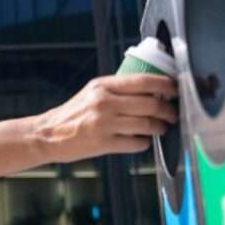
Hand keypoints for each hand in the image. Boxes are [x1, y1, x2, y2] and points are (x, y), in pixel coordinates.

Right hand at [37, 74, 177, 162]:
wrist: (48, 134)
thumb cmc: (72, 114)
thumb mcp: (92, 93)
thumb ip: (118, 90)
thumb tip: (152, 91)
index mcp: (103, 86)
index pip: (144, 81)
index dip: (167, 85)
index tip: (176, 90)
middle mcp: (104, 102)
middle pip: (152, 103)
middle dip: (169, 110)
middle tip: (172, 114)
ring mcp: (104, 124)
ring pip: (148, 124)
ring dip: (160, 128)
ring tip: (160, 128)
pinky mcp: (104, 143)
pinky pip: (137, 143)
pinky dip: (144, 143)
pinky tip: (140, 140)